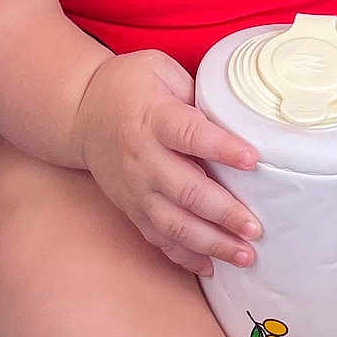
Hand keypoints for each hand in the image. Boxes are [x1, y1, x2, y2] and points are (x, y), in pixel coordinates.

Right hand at [72, 49, 262, 278]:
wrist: (81, 112)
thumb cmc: (130, 85)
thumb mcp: (160, 69)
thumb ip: (196, 91)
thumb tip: (238, 117)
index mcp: (154, 117)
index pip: (189, 134)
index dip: (221, 147)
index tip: (253, 159)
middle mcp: (143, 157)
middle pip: (186, 190)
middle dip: (223, 212)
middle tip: (256, 227)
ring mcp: (136, 188)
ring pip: (174, 223)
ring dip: (210, 242)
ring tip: (245, 255)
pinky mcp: (132, 208)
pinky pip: (158, 238)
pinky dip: (184, 256)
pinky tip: (212, 267)